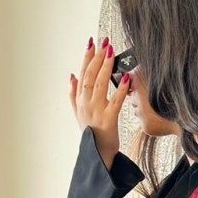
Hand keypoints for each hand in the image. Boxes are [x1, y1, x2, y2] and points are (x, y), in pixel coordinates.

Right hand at [69, 37, 130, 168]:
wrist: (97, 155)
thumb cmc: (91, 134)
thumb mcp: (78, 113)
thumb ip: (73, 94)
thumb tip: (71, 75)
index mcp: (80, 100)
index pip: (83, 73)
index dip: (87, 57)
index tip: (92, 42)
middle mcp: (86, 104)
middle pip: (90, 76)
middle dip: (97, 57)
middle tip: (105, 42)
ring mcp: (96, 111)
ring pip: (100, 85)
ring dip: (106, 67)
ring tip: (111, 52)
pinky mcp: (108, 120)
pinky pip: (115, 101)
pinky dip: (121, 89)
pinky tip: (125, 77)